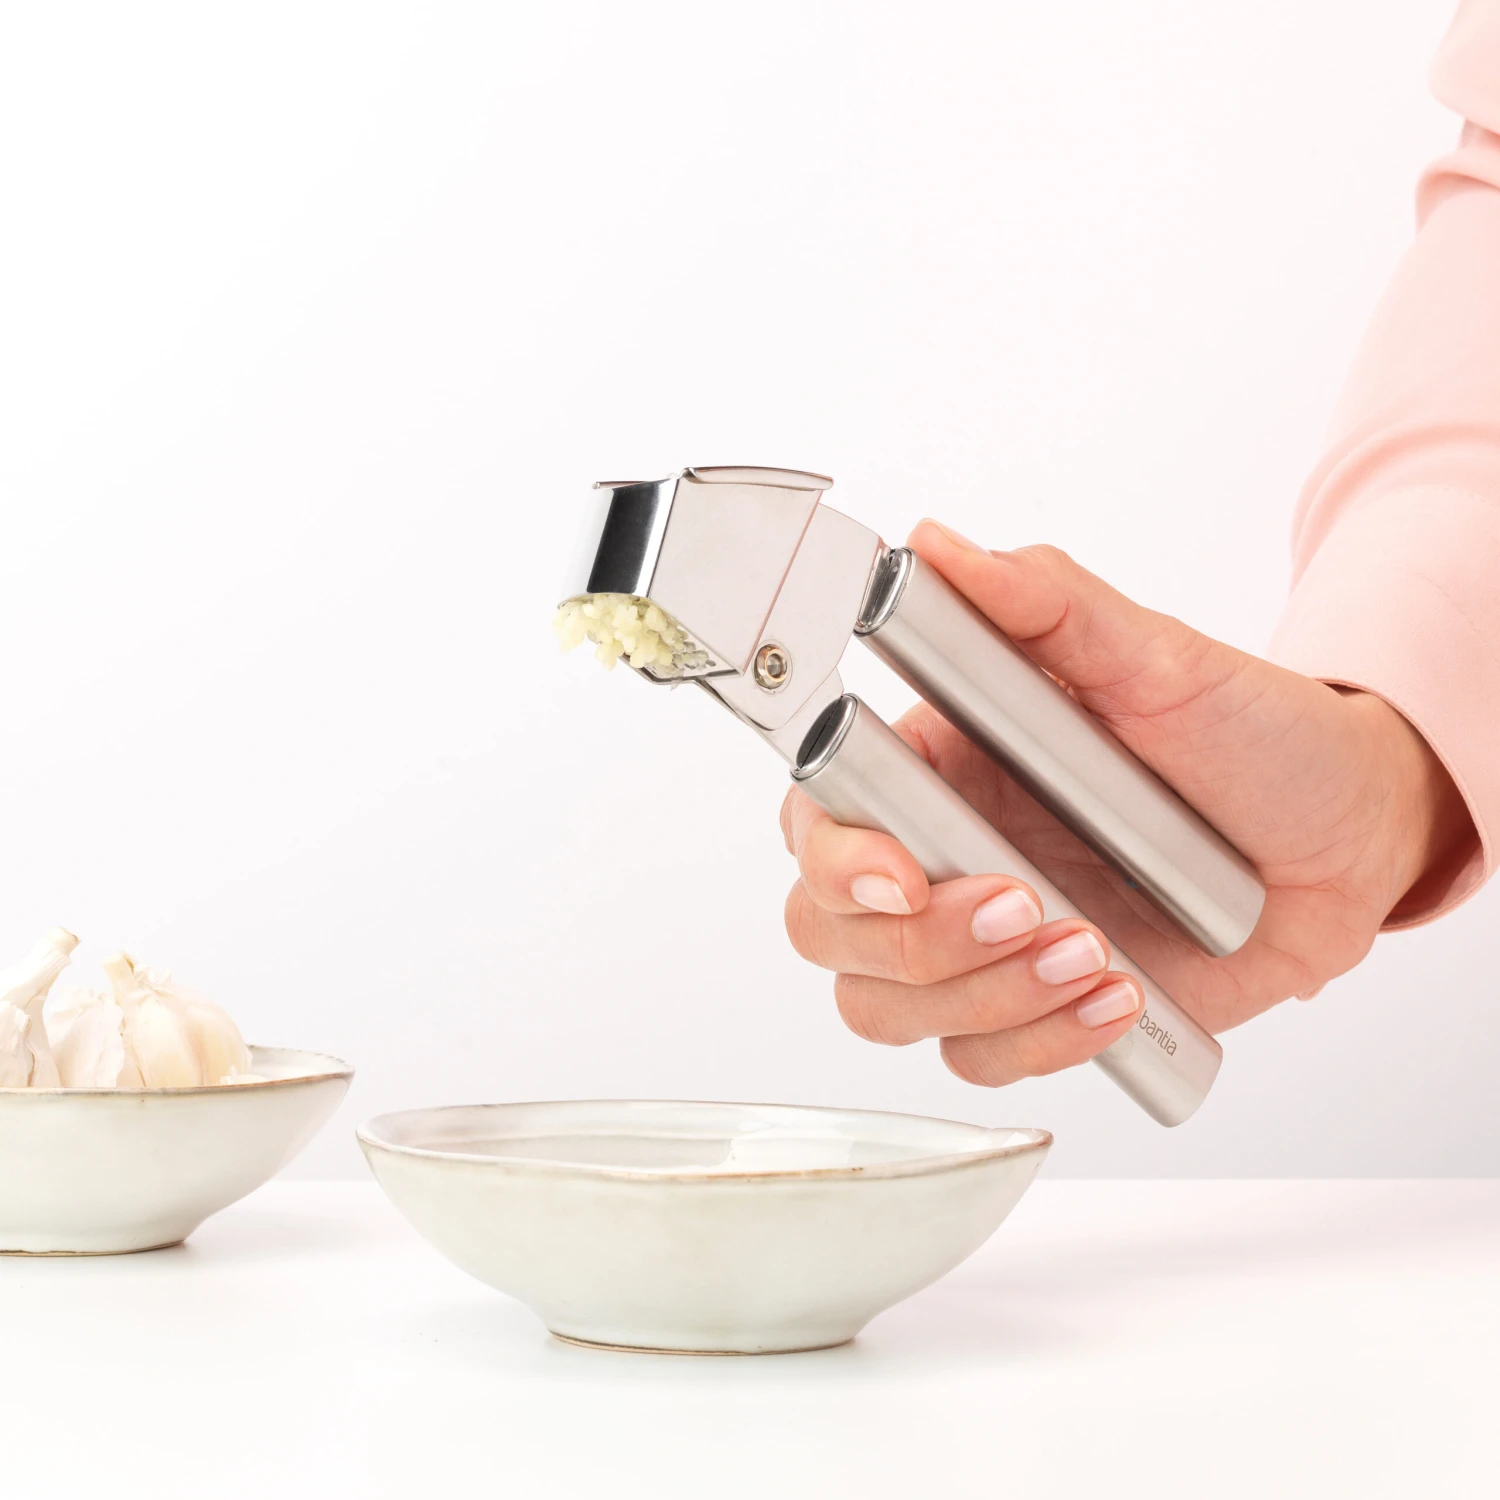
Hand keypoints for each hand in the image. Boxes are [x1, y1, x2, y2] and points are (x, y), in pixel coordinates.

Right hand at [780, 521, 1472, 1087]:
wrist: (1344, 835)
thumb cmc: (1247, 733)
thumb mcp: (1154, 658)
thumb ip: (1044, 605)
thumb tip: (936, 547)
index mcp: (936, 764)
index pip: (818, 818)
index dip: (837, 858)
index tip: (902, 875)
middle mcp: (936, 855)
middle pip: (830, 930)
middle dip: (921, 941)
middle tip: (1027, 905)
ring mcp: (977, 943)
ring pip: (888, 1008)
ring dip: (984, 998)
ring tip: (1098, 955)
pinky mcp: (1029, 1010)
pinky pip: (977, 1059)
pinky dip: (1039, 1044)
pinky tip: (1119, 997)